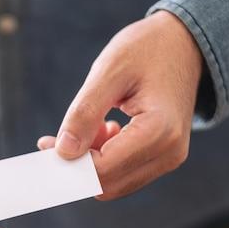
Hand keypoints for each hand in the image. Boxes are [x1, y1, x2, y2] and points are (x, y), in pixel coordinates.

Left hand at [37, 11, 202, 199]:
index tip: (45, 144)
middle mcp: (169, 152)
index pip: (103, 168)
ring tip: (87, 127)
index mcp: (160, 130)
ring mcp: (169, 158)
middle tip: (55, 139)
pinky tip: (102, 130)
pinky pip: (124, 174)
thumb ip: (85, 112)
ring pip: (114, 184)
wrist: (183, 43)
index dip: (69, 162)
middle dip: (77, 167)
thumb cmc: (147, 49)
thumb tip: (64, 151)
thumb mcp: (109, 71)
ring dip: (90, 163)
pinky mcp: (163, 158)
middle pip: (107, 184)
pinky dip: (103, 160)